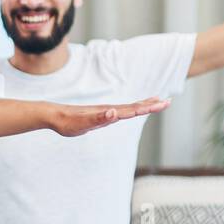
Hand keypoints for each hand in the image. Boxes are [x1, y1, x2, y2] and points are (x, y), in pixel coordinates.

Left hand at [51, 96, 170, 136]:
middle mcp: (110, 110)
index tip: (162, 103)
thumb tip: (114, 113)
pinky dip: (131, 110)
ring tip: (157, 101)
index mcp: (109, 112)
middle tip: (168, 101)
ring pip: (129, 108)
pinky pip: (121, 112)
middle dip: (151, 104)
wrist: (55, 116)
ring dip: (144, 105)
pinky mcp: (102, 115)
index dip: (148, 107)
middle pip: (134, 107)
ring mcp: (106, 112)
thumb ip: (98, 118)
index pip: (132, 110)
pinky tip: (134, 110)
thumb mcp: (83, 123)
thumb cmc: (68, 122)